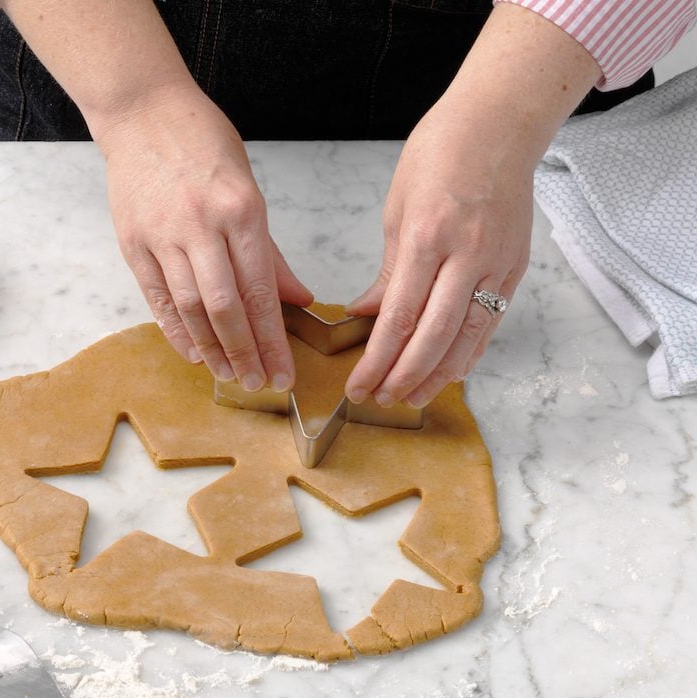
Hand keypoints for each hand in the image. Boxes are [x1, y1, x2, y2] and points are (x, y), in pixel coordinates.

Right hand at [93, 84, 311, 391]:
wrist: (142, 112)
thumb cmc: (202, 143)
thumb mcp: (248, 187)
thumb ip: (269, 251)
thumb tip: (296, 300)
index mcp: (241, 210)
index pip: (261, 290)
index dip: (273, 339)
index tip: (284, 371)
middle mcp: (201, 226)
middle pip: (226, 308)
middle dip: (245, 353)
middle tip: (259, 384)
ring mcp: (163, 236)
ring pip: (190, 308)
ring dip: (212, 349)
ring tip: (230, 376)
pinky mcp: (134, 242)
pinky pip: (156, 298)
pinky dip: (175, 330)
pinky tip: (193, 353)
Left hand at [343, 98, 533, 408]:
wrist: (500, 122)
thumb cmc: (440, 153)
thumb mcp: (397, 208)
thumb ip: (388, 271)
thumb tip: (368, 315)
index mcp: (426, 237)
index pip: (397, 317)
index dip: (376, 360)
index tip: (357, 384)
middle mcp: (465, 255)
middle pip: (432, 336)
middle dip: (403, 376)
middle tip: (380, 400)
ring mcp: (496, 263)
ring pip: (467, 337)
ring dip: (438, 375)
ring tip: (412, 398)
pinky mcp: (515, 267)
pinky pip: (491, 322)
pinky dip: (469, 353)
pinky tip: (450, 373)